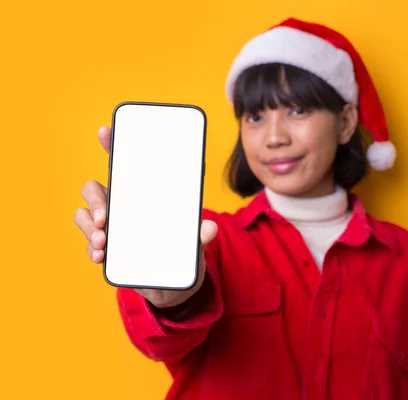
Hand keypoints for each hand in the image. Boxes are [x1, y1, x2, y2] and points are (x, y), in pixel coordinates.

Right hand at [74, 126, 217, 307]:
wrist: (174, 287)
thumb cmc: (183, 253)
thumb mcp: (195, 243)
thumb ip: (200, 235)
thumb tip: (210, 228)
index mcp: (143, 194)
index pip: (124, 164)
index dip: (113, 145)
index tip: (106, 131)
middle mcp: (122, 205)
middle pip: (95, 189)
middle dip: (96, 199)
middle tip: (106, 217)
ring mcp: (111, 227)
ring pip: (86, 214)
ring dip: (89, 225)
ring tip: (103, 240)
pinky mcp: (107, 249)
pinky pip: (89, 243)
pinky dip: (92, 249)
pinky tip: (101, 256)